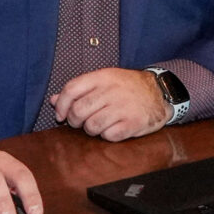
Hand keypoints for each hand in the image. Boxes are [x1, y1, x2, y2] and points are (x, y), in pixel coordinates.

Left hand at [51, 67, 167, 141]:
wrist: (160, 93)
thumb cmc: (127, 88)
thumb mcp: (104, 81)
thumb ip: (79, 90)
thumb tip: (53, 101)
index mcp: (102, 77)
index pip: (71, 89)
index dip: (61, 104)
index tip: (60, 115)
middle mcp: (111, 91)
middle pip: (79, 110)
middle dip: (75, 121)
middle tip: (81, 122)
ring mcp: (123, 107)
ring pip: (91, 126)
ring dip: (91, 129)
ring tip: (99, 125)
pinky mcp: (132, 124)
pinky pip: (108, 136)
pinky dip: (107, 136)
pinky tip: (113, 129)